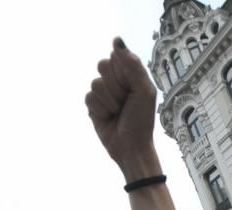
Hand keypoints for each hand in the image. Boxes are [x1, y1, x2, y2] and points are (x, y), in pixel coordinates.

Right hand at [85, 37, 160, 180]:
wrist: (131, 146)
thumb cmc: (142, 120)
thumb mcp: (143, 90)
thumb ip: (132, 64)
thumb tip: (116, 40)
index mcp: (130, 73)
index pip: (116, 56)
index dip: (122, 72)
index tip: (132, 86)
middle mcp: (116, 79)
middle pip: (102, 65)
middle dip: (115, 86)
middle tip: (125, 100)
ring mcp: (103, 92)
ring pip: (95, 83)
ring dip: (109, 101)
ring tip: (118, 112)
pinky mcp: (93, 105)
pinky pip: (88, 97)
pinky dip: (100, 109)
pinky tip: (108, 117)